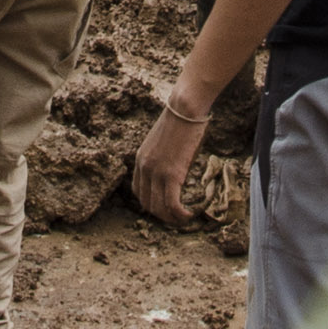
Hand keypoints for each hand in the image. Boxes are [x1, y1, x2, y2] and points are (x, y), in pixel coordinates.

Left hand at [131, 101, 209, 224]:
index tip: (164, 206)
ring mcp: (156, 172)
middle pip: (147, 203)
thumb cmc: (180, 120)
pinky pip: (172, 204)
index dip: (151, 203)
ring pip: (159, 207)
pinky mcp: (171, 174)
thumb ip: (163, 157)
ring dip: (171, 218)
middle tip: (176, 217)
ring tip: (184, 219)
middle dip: (161, 214)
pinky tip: (188, 216)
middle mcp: (144, 168)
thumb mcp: (164, 141)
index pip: (138, 191)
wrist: (184, 109)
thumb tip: (175, 168)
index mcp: (140, 159)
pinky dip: (180, 214)